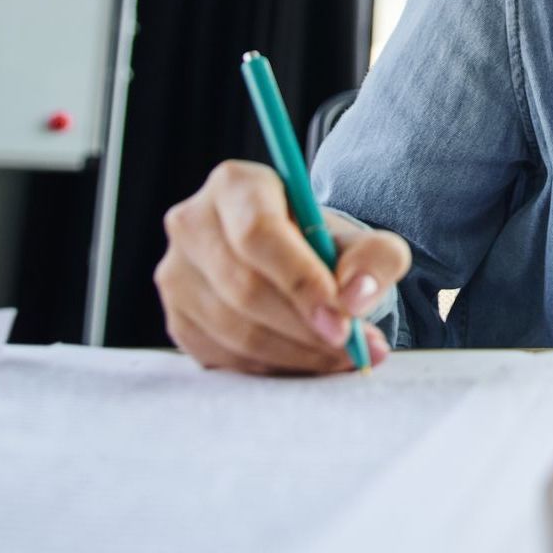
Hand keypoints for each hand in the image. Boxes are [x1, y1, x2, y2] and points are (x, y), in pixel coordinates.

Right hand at [155, 159, 411, 374]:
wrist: (296, 266)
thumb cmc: (327, 246)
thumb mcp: (366, 241)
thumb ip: (376, 259)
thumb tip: (355, 297)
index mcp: (236, 184)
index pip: (259, 234)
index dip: (301, 281)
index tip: (342, 321)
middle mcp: (193, 223)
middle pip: (245, 288)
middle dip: (305, 327)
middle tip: (352, 345)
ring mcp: (176, 274)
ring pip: (234, 329)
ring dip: (295, 353)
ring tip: (343, 355)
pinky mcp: (177, 319)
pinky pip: (223, 356)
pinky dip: (272, 368)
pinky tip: (309, 361)